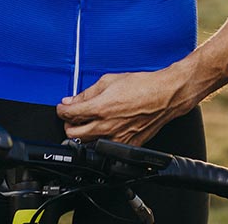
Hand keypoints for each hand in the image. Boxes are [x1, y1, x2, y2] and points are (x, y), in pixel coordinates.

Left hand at [57, 67, 195, 144]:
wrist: (165, 95)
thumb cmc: (143, 86)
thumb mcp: (110, 80)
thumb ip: (88, 92)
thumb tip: (72, 100)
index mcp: (100, 108)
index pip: (69, 114)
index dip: (61, 110)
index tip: (63, 107)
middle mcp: (107, 126)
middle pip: (72, 134)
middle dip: (68, 124)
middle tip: (73, 116)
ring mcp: (117, 138)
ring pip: (87, 144)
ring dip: (83, 134)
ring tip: (90, 122)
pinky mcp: (127, 145)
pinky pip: (106, 147)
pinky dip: (101, 139)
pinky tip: (106, 128)